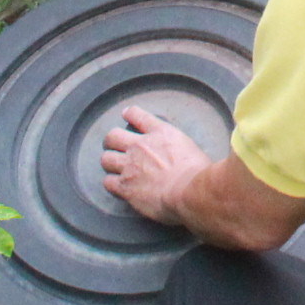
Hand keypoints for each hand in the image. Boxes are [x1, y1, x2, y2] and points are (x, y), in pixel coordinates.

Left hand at [100, 105, 210, 226]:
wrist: (189, 191)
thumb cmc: (198, 173)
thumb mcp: (191, 148)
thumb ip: (177, 146)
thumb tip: (178, 154)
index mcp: (160, 133)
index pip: (138, 116)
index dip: (130, 114)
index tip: (126, 114)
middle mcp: (140, 146)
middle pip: (113, 136)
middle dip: (112, 141)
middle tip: (115, 147)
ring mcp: (130, 166)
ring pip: (106, 159)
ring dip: (110, 163)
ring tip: (114, 168)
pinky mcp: (125, 187)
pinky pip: (108, 182)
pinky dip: (112, 184)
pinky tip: (117, 187)